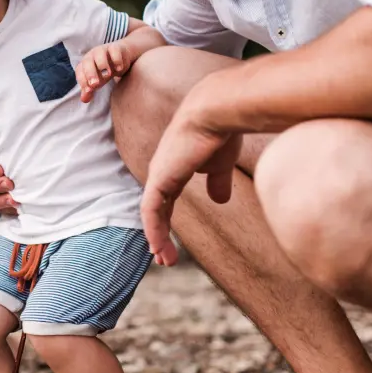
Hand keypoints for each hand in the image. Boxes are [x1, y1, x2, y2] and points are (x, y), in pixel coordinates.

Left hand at [76, 40, 133, 102]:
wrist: (121, 56)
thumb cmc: (106, 70)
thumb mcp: (98, 81)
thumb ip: (90, 90)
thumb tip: (84, 100)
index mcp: (85, 64)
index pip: (80, 71)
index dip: (82, 81)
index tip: (88, 91)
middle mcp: (92, 56)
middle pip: (87, 62)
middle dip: (90, 73)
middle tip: (95, 84)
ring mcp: (103, 50)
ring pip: (99, 54)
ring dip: (102, 65)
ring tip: (108, 75)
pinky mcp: (115, 47)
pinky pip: (114, 50)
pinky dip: (116, 59)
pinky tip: (119, 69)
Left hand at [140, 93, 242, 266]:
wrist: (217, 111)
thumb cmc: (221, 132)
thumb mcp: (220, 165)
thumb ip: (218, 182)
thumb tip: (219, 201)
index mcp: (175, 167)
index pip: (166, 199)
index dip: (167, 221)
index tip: (172, 242)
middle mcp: (162, 170)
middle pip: (156, 209)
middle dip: (160, 234)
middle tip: (164, 258)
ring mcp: (159, 174)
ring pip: (152, 213)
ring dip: (157, 238)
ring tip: (164, 260)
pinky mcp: (160, 178)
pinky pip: (151, 210)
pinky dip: (153, 230)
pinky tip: (158, 247)